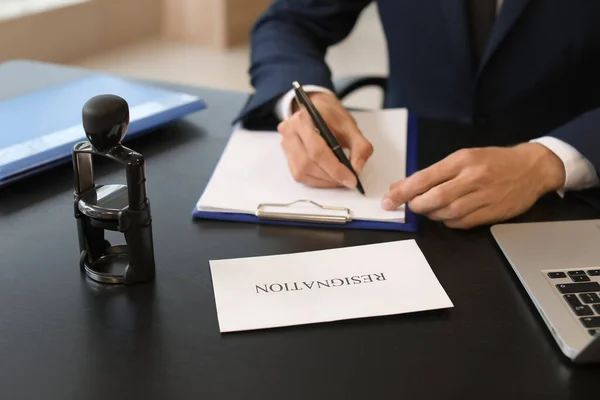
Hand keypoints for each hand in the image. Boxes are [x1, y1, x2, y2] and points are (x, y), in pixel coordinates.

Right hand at [277, 92, 372, 187]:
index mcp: (304, 118)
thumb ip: (359, 146)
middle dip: (330, 177)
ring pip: (302, 172)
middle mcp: (290, 131)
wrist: (317, 108)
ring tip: (339, 179)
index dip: (335, 169)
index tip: (351, 179)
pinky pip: (300, 175)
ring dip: (323, 181)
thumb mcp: (351, 126)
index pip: (317, 150)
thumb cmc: (331, 116)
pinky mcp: (287, 156)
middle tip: (347, 181)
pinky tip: (329, 178)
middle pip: (307, 163)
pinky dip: (317, 181)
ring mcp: (286, 144)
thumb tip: (357, 169)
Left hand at [382, 143, 565, 228]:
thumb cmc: (493, 161)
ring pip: (448, 212)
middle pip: (435, 197)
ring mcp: (484, 196)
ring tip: (429, 209)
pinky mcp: (493, 212)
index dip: (403, 192)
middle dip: (417, 205)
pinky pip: (463, 223)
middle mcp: (473, 177)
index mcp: (462, 160)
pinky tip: (447, 216)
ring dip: (432, 215)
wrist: (532, 167)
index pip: (425, 178)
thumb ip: (432, 173)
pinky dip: (449, 222)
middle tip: (411, 206)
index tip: (388, 200)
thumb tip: (400, 186)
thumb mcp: (463, 158)